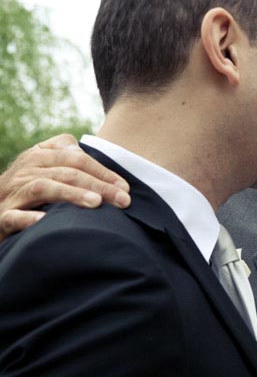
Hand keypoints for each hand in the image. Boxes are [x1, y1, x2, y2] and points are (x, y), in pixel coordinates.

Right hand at [0, 134, 130, 241]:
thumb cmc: (28, 187)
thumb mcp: (45, 166)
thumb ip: (67, 157)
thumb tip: (89, 157)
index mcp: (38, 156)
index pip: (76, 158)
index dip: (103, 171)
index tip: (125, 188)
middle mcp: (25, 171)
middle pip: (66, 173)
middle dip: (98, 185)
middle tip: (122, 200)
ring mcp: (13, 194)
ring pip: (43, 188)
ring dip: (71, 194)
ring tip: (96, 203)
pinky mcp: (3, 217)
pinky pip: (14, 216)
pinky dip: (29, 218)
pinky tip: (46, 220)